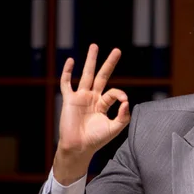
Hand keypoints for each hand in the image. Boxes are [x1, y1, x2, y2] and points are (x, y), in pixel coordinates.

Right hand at [53, 44, 129, 184]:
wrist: (79, 147)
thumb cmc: (96, 140)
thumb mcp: (114, 128)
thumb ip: (123, 116)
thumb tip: (127, 101)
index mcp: (103, 105)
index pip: (113, 92)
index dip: (119, 94)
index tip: (123, 100)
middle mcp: (92, 98)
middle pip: (102, 76)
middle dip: (109, 63)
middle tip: (117, 50)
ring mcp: (80, 97)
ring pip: (86, 75)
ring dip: (90, 60)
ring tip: (95, 46)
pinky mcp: (69, 100)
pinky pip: (67, 83)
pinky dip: (67, 72)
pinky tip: (71, 61)